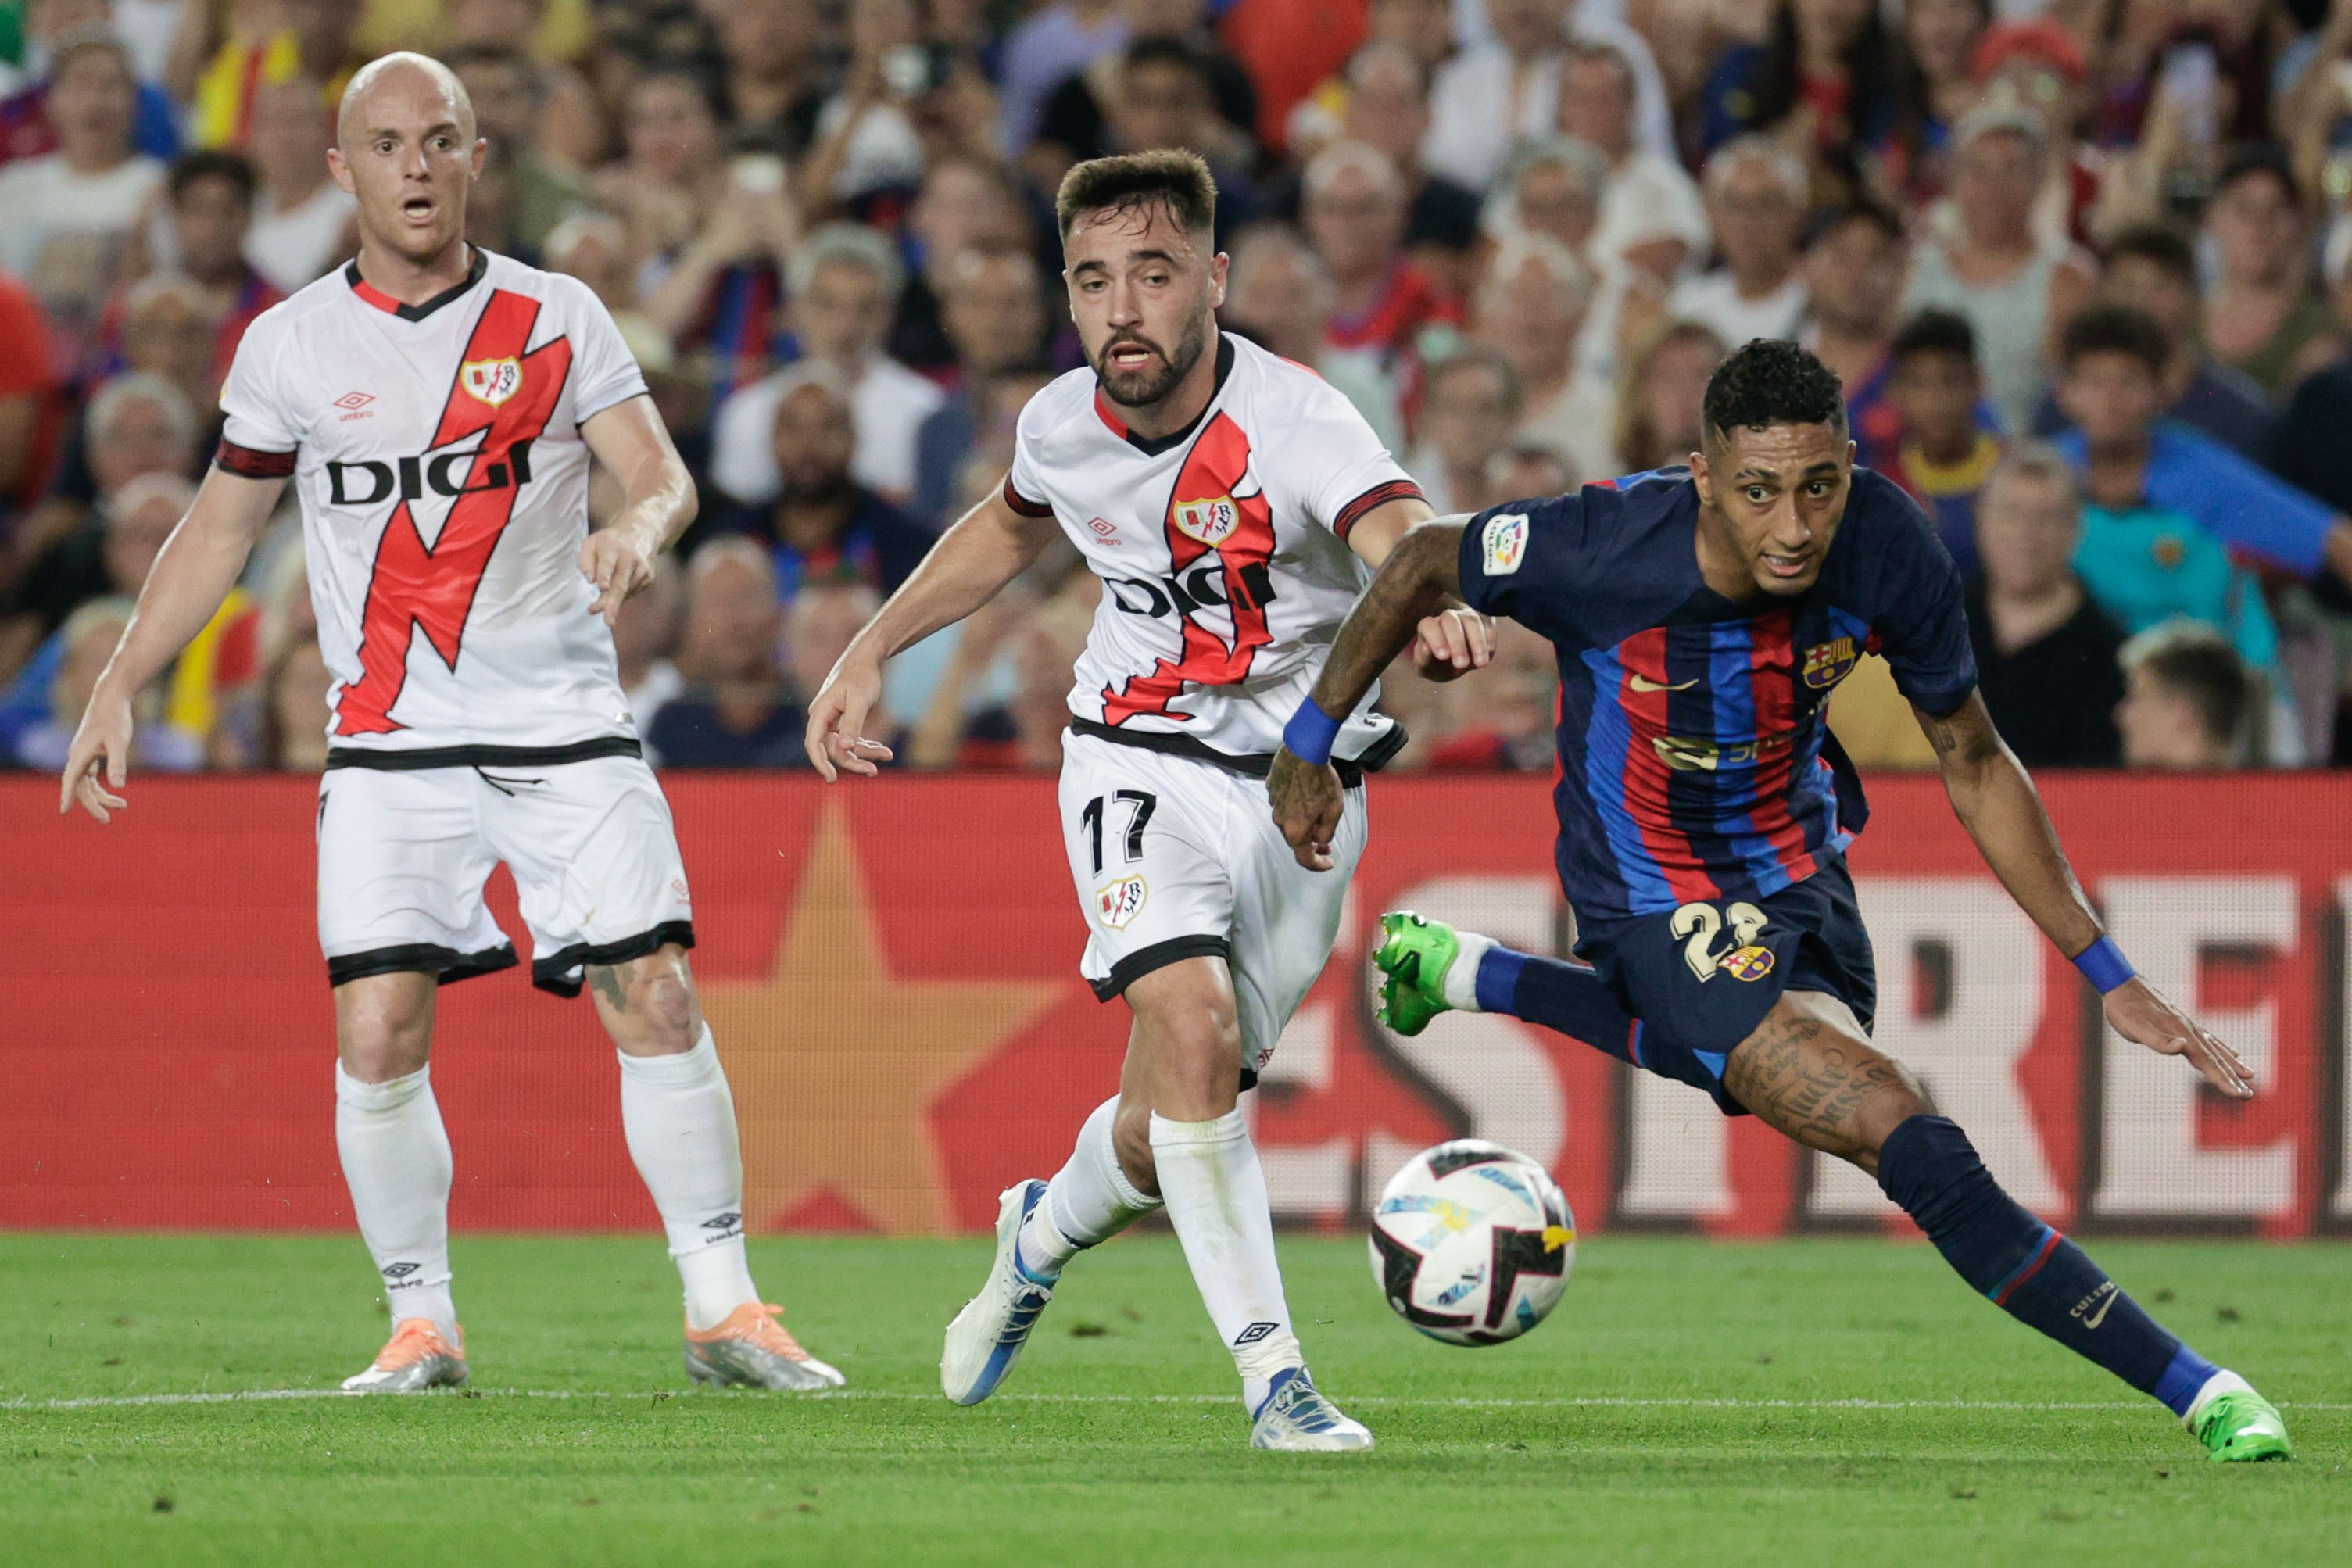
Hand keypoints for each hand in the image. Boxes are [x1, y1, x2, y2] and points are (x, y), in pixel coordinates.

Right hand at [58, 688, 132, 822]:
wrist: (111, 699)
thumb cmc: (114, 718)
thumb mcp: (118, 741)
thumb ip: (118, 763)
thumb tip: (119, 786)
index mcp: (80, 754)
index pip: (70, 780)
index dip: (67, 796)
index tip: (64, 811)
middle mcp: (78, 757)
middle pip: (81, 787)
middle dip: (93, 805)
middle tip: (107, 821)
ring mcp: (84, 755)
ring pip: (87, 783)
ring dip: (102, 797)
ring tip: (123, 806)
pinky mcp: (92, 753)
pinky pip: (92, 776)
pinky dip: (101, 787)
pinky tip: (114, 794)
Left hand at [580, 526, 657, 627]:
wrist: (642, 531)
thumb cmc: (610, 541)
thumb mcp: (592, 542)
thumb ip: (585, 560)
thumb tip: (590, 580)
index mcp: (613, 547)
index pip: (608, 563)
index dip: (605, 575)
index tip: (602, 587)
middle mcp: (630, 558)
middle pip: (621, 584)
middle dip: (613, 603)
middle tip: (608, 621)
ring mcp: (643, 569)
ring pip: (626, 592)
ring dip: (611, 604)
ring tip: (594, 608)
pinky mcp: (649, 577)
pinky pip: (632, 592)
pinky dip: (621, 596)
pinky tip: (612, 592)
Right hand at [804, 657, 895, 780]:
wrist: (867, 658)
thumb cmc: (862, 675)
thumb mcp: (859, 699)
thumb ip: (852, 724)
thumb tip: (844, 748)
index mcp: (820, 712)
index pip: (813, 743)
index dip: (820, 763)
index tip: (832, 778)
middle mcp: (822, 718)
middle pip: (833, 749)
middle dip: (853, 761)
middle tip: (873, 771)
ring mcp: (832, 721)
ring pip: (845, 747)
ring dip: (865, 754)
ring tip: (887, 755)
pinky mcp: (842, 721)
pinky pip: (852, 740)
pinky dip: (867, 746)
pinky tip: (883, 750)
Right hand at [1268, 745, 1344, 870]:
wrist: (1303, 751)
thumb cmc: (1321, 781)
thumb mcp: (1334, 811)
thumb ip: (1326, 832)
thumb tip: (1320, 842)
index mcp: (1295, 831)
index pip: (1304, 859)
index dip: (1318, 865)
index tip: (1329, 863)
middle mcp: (1279, 821)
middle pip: (1295, 839)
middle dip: (1311, 842)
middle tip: (1325, 840)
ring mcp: (1273, 803)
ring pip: (1288, 820)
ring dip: (1302, 820)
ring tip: (1317, 809)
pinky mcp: (1271, 788)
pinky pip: (1284, 802)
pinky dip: (1294, 804)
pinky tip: (1305, 792)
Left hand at [1412, 607, 1493, 682]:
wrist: (1452, 665)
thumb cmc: (1435, 666)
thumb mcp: (1427, 667)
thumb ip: (1424, 659)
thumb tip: (1426, 648)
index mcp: (1428, 627)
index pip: (1429, 625)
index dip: (1435, 638)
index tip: (1443, 656)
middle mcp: (1446, 618)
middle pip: (1451, 621)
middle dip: (1457, 642)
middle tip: (1461, 664)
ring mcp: (1466, 617)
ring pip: (1472, 620)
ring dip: (1477, 641)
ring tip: (1480, 663)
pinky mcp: (1484, 622)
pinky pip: (1488, 625)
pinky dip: (1489, 640)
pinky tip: (1488, 655)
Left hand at [2104, 977, 2254, 1098]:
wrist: (2120, 983)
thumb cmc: (2124, 1008)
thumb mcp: (2134, 1027)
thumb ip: (2158, 1039)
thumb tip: (2183, 1046)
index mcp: (2180, 1034)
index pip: (2207, 1062)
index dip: (2223, 1079)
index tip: (2240, 1094)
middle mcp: (2189, 1030)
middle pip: (2215, 1058)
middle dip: (2232, 1077)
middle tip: (2249, 1095)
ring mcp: (2188, 1026)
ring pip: (2215, 1049)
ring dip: (2232, 1064)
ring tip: (2249, 1075)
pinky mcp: (2182, 1022)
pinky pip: (2209, 1039)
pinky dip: (2222, 1048)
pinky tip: (2232, 1053)